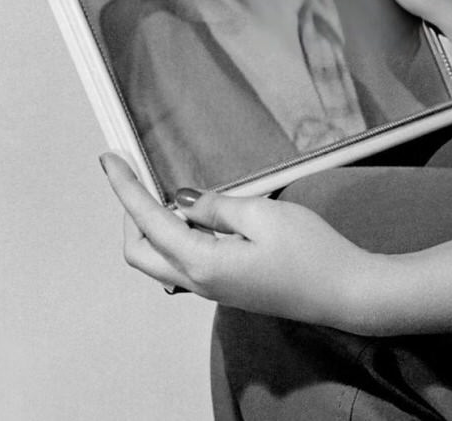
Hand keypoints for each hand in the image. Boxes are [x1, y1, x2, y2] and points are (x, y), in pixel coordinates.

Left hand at [100, 153, 379, 330]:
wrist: (342, 292)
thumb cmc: (310, 253)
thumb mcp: (264, 214)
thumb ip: (218, 206)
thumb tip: (184, 202)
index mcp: (202, 262)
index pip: (149, 221)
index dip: (125, 188)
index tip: (109, 159)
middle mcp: (198, 282)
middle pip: (141, 251)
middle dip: (131, 213)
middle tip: (137, 175)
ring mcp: (212, 288)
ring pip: (161, 259)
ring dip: (154, 226)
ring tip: (170, 190)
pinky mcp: (227, 286)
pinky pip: (185, 261)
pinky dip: (178, 236)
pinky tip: (198, 216)